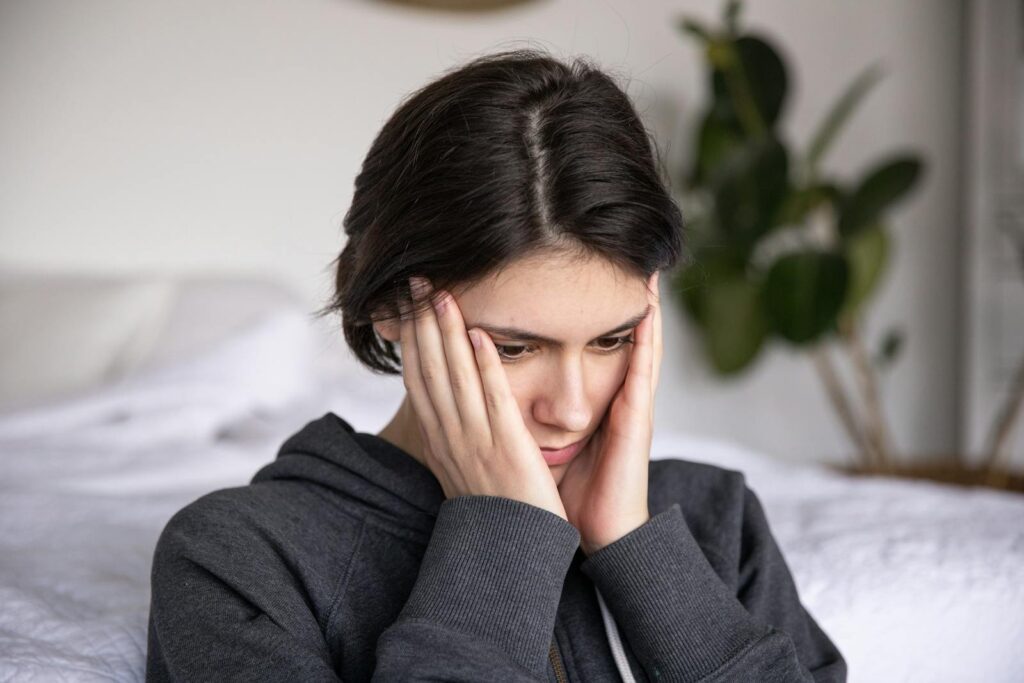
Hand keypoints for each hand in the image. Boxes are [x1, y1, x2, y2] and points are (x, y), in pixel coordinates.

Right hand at [399, 276, 567, 520]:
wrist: (510, 553)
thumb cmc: (493, 509)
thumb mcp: (462, 468)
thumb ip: (454, 434)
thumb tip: (444, 407)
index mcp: (440, 440)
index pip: (418, 379)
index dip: (411, 339)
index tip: (407, 305)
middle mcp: (450, 437)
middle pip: (429, 370)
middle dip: (422, 323)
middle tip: (416, 281)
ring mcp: (476, 442)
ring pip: (456, 378)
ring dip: (447, 333)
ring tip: (444, 294)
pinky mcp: (507, 449)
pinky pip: (493, 401)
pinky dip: (484, 367)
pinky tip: (479, 336)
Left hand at [556, 271, 662, 554]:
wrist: (599, 532)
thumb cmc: (571, 493)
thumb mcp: (544, 444)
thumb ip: (528, 418)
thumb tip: (491, 398)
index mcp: (591, 402)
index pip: (587, 346)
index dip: (588, 313)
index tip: (579, 276)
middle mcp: (614, 398)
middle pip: (617, 337)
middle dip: (619, 300)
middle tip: (620, 257)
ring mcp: (629, 405)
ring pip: (639, 345)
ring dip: (644, 308)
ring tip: (646, 270)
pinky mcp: (637, 418)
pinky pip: (644, 371)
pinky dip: (647, 340)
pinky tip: (649, 311)